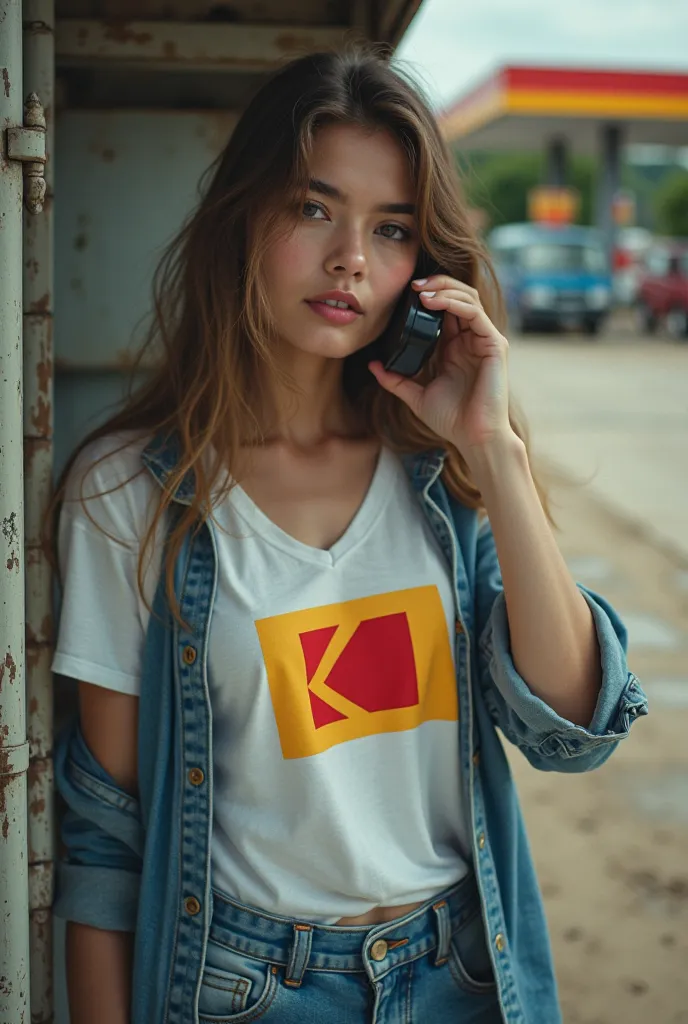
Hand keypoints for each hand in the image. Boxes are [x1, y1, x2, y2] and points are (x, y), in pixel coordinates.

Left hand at [368, 275, 515, 456]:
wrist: (474, 438)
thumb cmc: (452, 420)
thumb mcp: (415, 396)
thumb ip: (396, 380)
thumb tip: (373, 366)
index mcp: (455, 347)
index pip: (444, 309)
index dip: (427, 295)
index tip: (403, 293)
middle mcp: (471, 339)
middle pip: (458, 295)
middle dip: (436, 284)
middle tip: (412, 284)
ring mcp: (484, 340)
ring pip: (468, 298)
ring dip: (444, 288)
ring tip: (420, 291)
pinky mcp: (494, 344)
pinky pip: (474, 313)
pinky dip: (453, 303)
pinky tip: (433, 303)